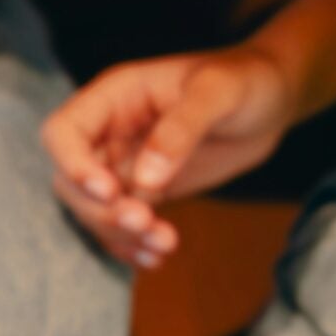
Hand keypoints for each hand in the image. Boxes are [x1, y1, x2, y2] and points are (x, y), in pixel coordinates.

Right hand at [39, 47, 297, 267]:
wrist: (272, 100)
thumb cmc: (245, 80)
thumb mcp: (218, 93)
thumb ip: (181, 129)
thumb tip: (146, 179)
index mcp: (115, 96)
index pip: (63, 133)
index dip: (74, 166)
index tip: (110, 191)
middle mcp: (109, 131)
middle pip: (72, 182)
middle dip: (103, 210)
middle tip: (145, 221)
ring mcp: (124, 163)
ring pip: (95, 210)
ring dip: (121, 234)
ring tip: (166, 243)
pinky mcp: (145, 190)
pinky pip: (121, 225)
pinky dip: (134, 245)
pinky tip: (160, 256)